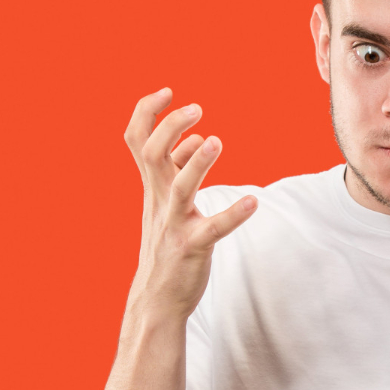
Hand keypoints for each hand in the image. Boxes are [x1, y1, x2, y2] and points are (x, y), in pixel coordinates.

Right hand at [124, 87, 256, 321]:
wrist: (157, 298)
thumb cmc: (165, 245)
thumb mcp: (166, 204)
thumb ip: (179, 170)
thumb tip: (195, 141)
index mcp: (152, 187)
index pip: (136, 140)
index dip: (147, 112)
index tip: (167, 91)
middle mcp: (158, 200)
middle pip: (152, 153)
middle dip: (170, 126)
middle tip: (196, 108)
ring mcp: (173, 224)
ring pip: (180, 187)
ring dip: (198, 164)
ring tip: (216, 141)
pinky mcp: (192, 247)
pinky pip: (212, 229)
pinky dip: (232, 214)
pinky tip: (252, 203)